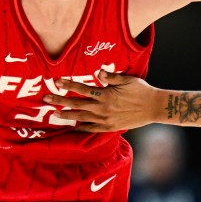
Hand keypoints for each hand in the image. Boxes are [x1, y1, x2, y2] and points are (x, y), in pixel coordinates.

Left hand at [45, 71, 160, 131]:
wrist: (154, 107)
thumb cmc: (142, 91)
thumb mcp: (127, 79)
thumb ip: (111, 77)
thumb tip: (99, 72)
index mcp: (106, 94)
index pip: (82, 89)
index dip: (69, 85)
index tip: (57, 82)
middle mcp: (103, 108)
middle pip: (77, 104)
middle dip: (60, 101)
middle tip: (46, 99)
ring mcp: (106, 119)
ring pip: (82, 118)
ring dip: (67, 116)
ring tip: (55, 114)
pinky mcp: (110, 127)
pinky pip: (93, 129)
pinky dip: (82, 128)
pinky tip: (74, 127)